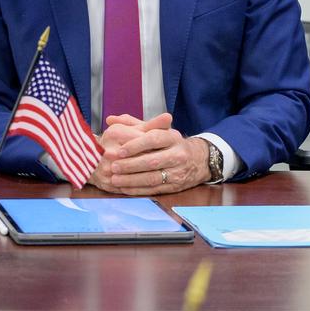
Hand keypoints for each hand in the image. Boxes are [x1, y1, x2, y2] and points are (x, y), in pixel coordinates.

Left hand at [89, 113, 209, 194]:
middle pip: (152, 161)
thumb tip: (110, 120)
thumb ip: (133, 124)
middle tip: (113, 166)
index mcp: (172, 137)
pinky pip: (154, 189)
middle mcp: (177, 154)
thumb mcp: (158, 129)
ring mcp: (177, 172)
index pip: (154, 139)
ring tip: (115, 179)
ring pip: (152, 178)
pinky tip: (124, 188)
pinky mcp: (175, 186)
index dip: (136, 145)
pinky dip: (137, 190)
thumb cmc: (170, 143)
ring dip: (132, 180)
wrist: (199, 160)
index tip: (120, 150)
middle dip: (130, 165)